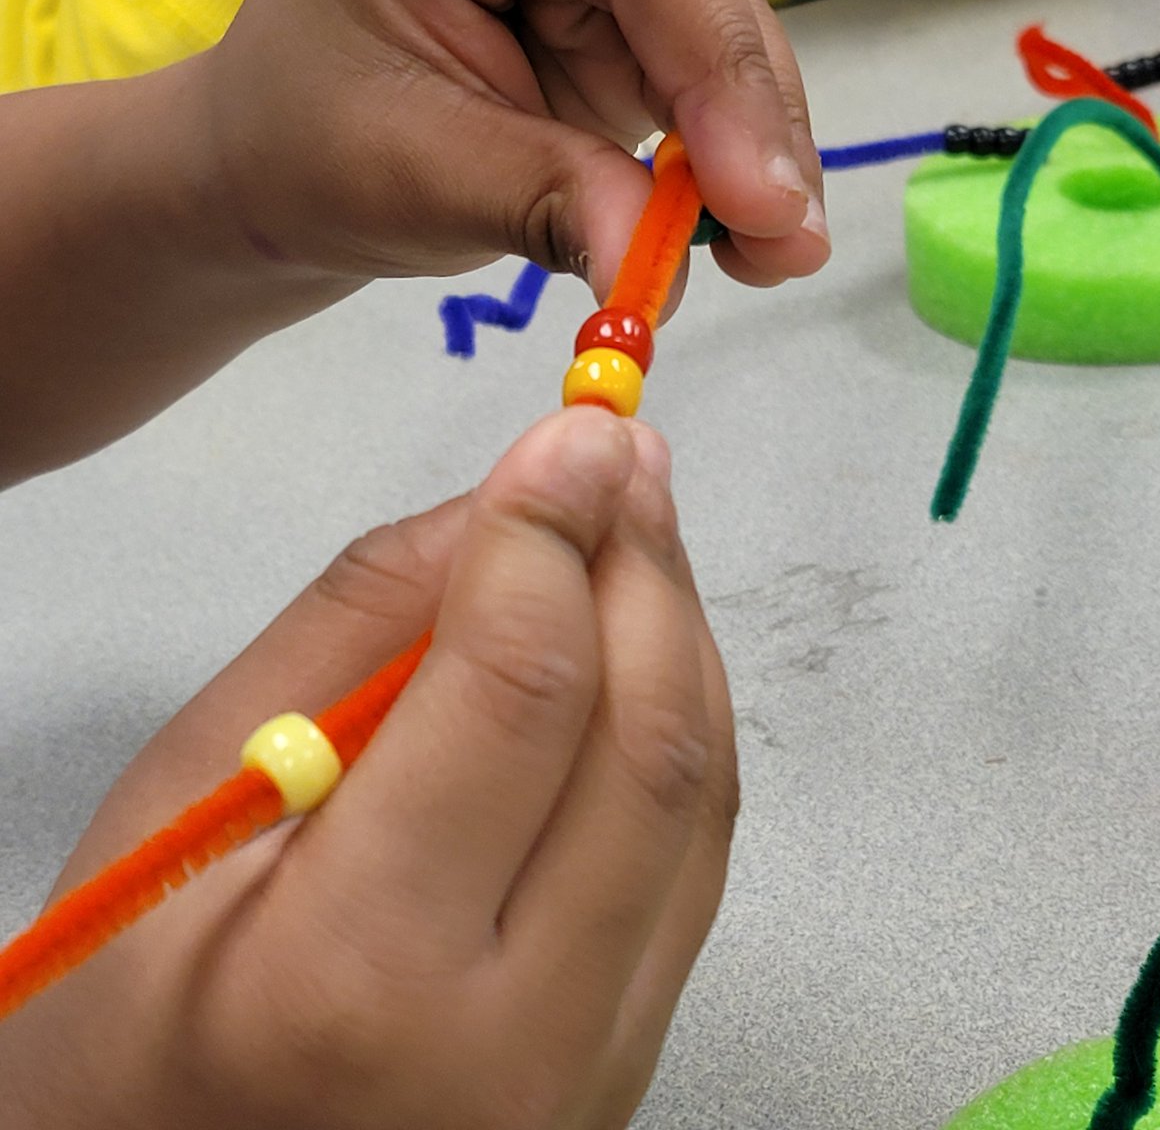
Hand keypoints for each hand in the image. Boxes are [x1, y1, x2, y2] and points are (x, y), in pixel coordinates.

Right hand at [0, 408, 737, 1129]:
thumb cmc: (129, 1009)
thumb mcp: (192, 791)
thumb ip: (351, 627)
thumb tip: (500, 509)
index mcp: (356, 970)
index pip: (516, 690)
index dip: (554, 529)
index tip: (573, 429)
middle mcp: (514, 1038)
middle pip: (643, 738)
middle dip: (642, 562)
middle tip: (620, 453)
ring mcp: (595, 1065)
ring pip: (695, 793)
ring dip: (676, 630)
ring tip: (634, 525)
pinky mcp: (631, 1058)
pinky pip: (692, 856)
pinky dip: (678, 723)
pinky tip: (640, 646)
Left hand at [207, 0, 828, 294]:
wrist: (284, 182)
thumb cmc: (311, 149)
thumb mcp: (414, 170)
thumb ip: (544, 201)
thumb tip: (656, 264)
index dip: (714, 64)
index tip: (756, 191)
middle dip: (755, 125)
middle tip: (793, 242)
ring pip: (716, 53)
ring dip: (757, 161)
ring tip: (777, 257)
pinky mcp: (615, 46)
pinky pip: (697, 105)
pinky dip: (723, 178)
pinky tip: (743, 236)